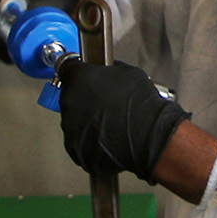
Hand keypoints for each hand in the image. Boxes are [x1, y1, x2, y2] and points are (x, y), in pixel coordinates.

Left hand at [58, 60, 192, 184]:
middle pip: (70, 97)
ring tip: (109, 123)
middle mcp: (69, 102)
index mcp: (78, 79)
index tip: (81, 77)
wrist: (149, 136)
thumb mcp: (128, 72)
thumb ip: (109, 70)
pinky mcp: (76, 148)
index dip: (77, 73)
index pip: (67, 69)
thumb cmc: (140, 105)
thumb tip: (108, 71)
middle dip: (84, 100)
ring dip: (86, 121)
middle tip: (104, 104)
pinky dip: (90, 140)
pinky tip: (107, 137)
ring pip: (73, 121)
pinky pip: (79, 142)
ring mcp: (70, 127)